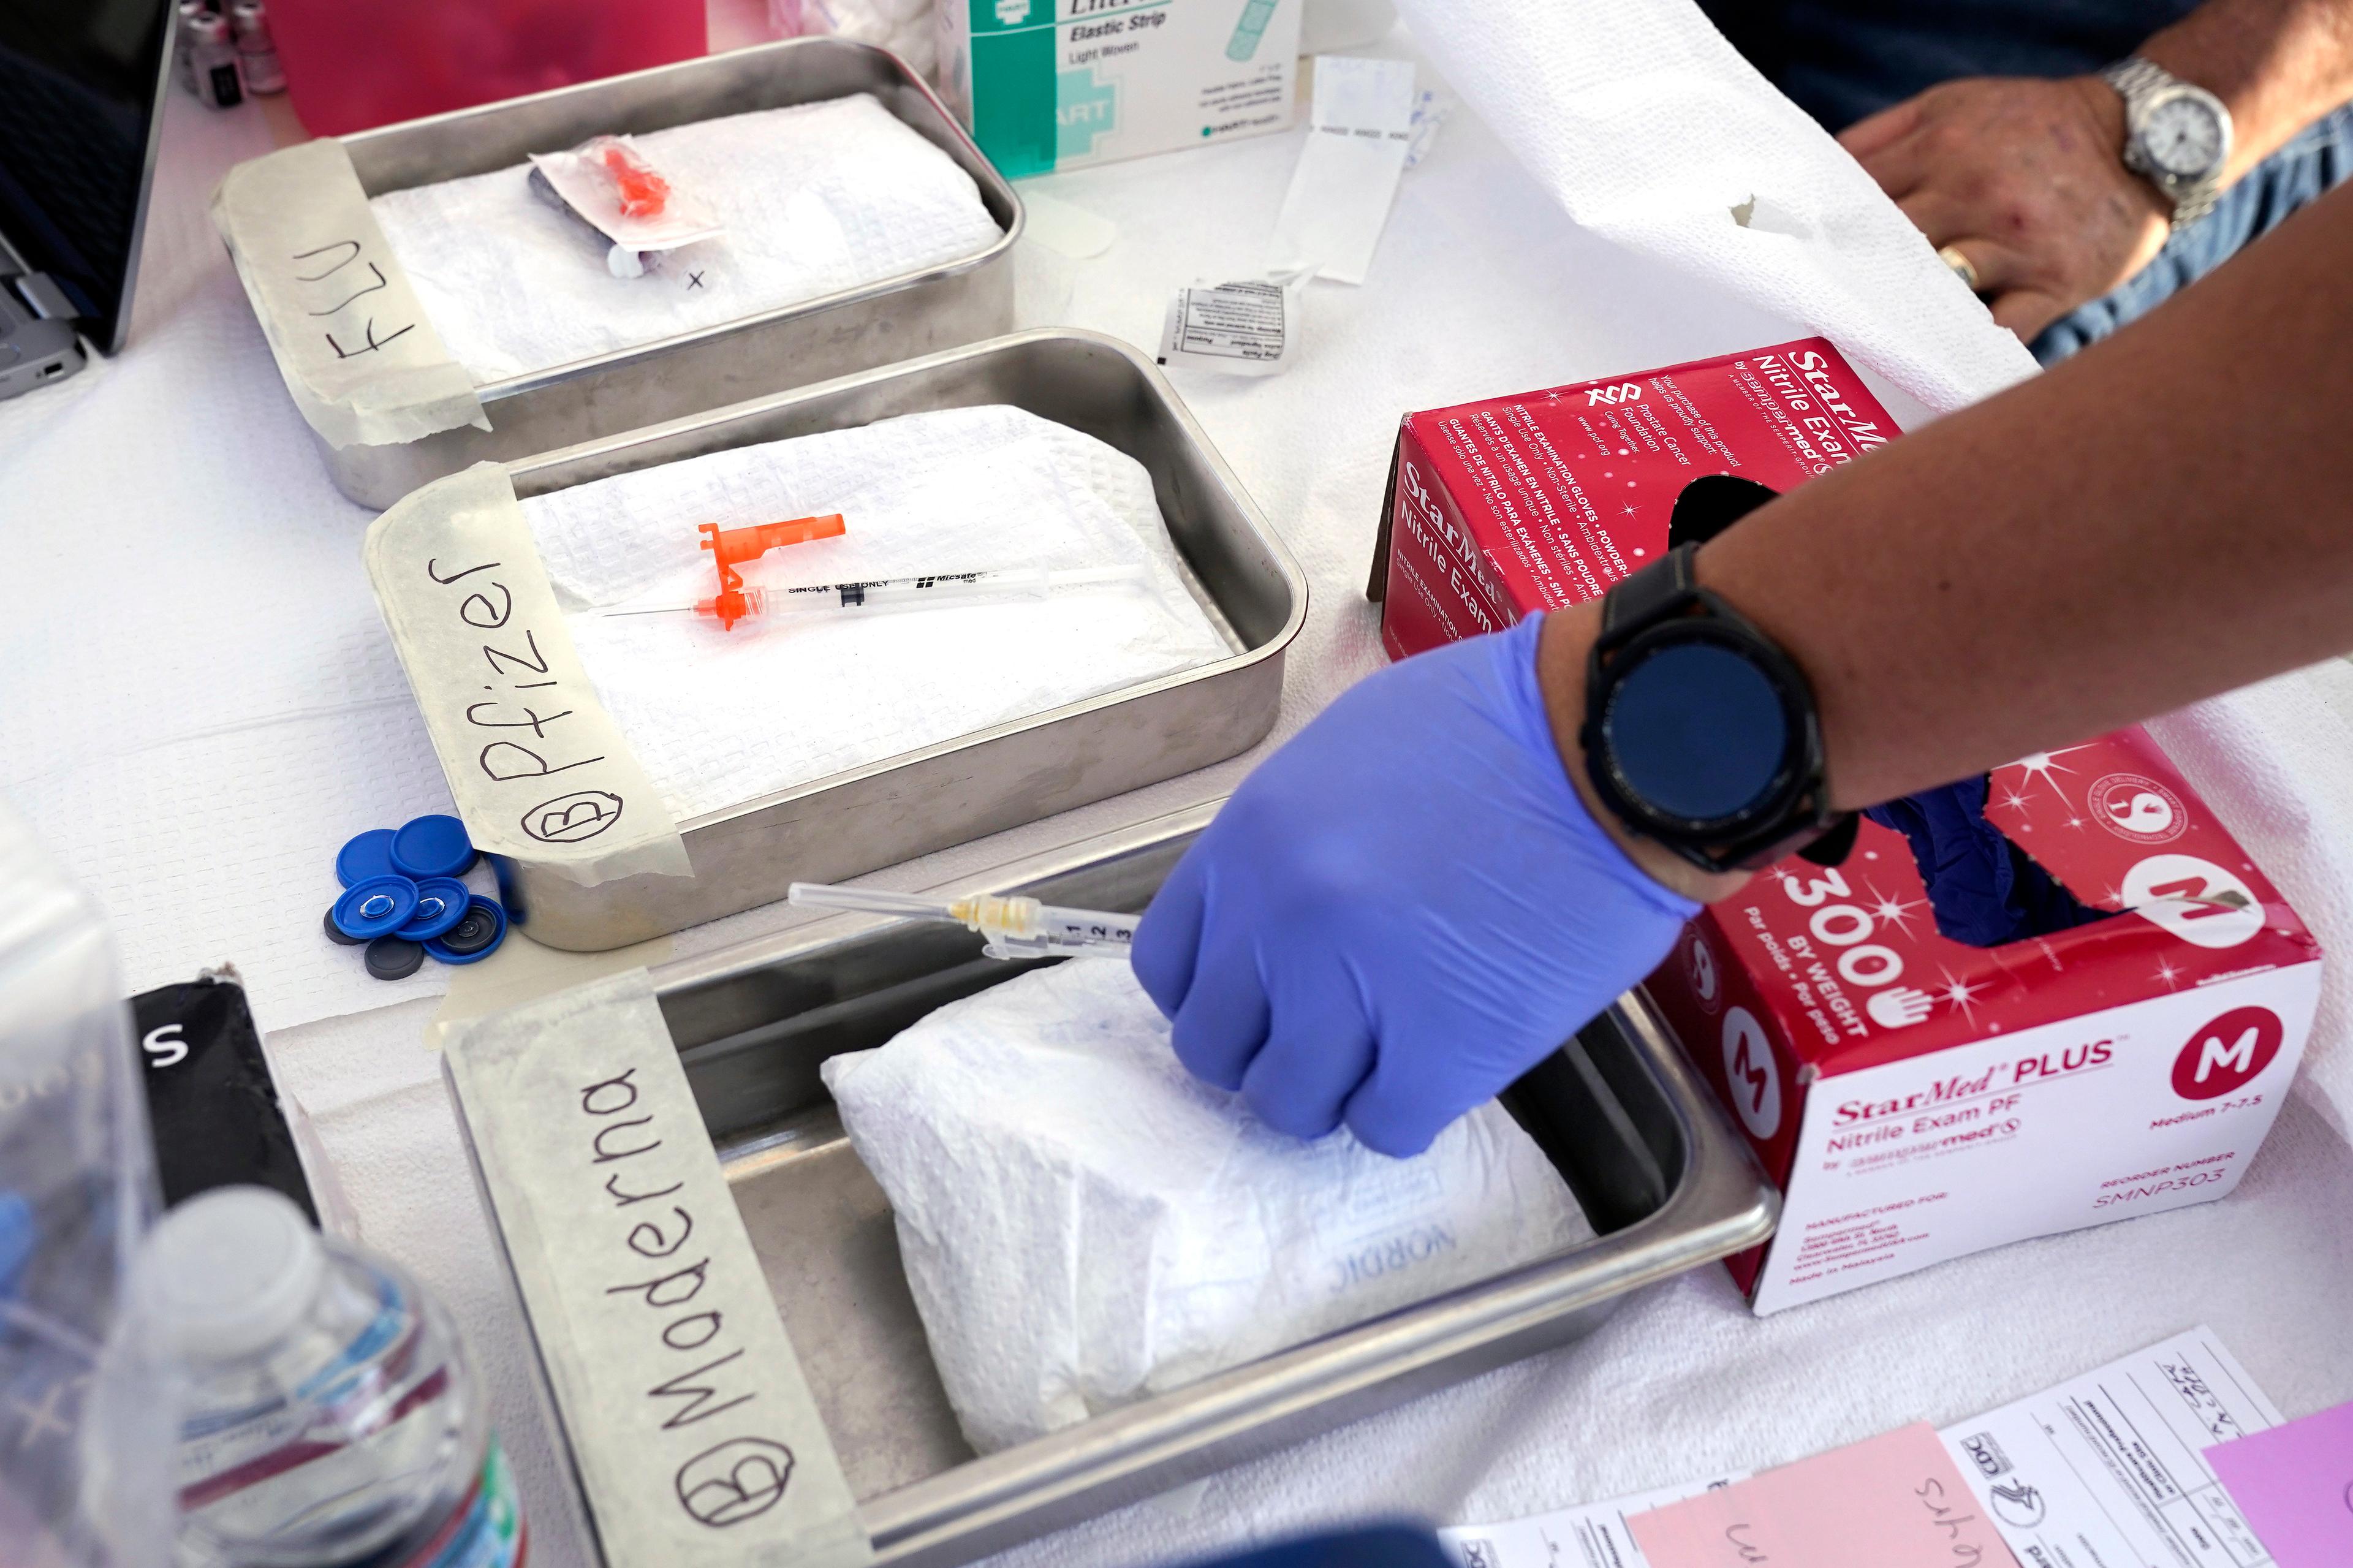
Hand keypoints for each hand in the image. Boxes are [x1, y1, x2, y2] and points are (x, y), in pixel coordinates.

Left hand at [1130, 613, 1699, 1157]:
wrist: (1620, 746)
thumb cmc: (1501, 728)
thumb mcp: (1347, 753)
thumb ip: (1292, 843)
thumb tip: (1273, 914)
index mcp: (1250, 844)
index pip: (1169, 967)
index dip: (1218, 994)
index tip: (1261, 997)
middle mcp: (1278, 924)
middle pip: (1216, 1049)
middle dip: (1269, 1048)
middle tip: (1330, 1033)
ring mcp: (1354, 993)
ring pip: (1290, 1104)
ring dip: (1335, 1089)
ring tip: (1391, 1053)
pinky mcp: (1441, 1051)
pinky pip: (1384, 1127)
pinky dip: (1408, 1109)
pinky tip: (1446, 1062)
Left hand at [1841, 75, 2171, 341]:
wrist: (2144, 139)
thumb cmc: (2032, 127)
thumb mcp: (1953, 104)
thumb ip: (1881, 136)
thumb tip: (1815, 176)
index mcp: (1943, 148)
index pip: (1859, 199)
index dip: (1823, 232)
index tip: (1798, 259)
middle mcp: (1977, 193)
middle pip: (1888, 248)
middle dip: (1852, 278)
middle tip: (1819, 308)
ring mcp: (2017, 242)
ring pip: (1935, 292)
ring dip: (1900, 316)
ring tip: (1866, 341)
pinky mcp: (2054, 283)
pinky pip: (1999, 332)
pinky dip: (1964, 350)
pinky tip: (1932, 361)